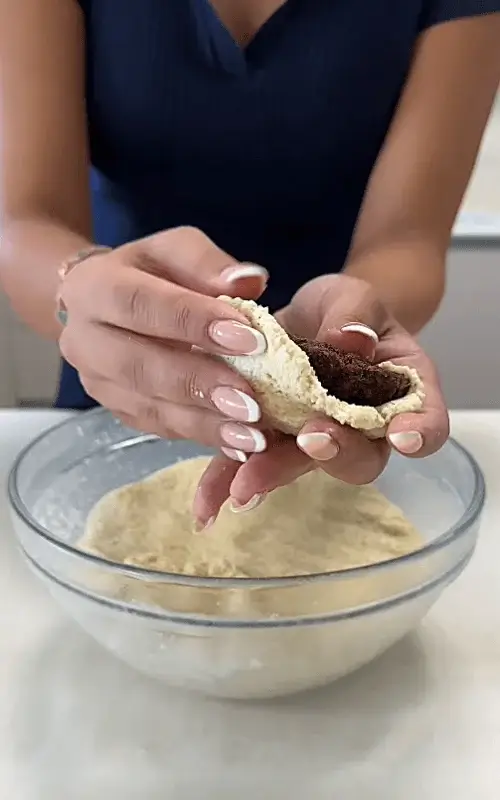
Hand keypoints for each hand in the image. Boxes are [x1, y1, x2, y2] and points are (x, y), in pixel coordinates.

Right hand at [59, 227, 271, 453]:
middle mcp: (84, 340)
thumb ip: (208, 263)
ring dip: (205, 423)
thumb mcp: (174, 251)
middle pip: (139, 366)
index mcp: (93, 287)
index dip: (194, 322)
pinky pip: (158, 427)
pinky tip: (239, 443)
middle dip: (199, 385)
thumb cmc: (149, 273)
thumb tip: (249, 282)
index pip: (140, 305)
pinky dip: (201, 435)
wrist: (104, 305)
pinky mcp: (116, 410)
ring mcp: (96, 382)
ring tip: (253, 434)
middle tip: (252, 401)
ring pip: (149, 406)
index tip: (251, 339)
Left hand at [194, 274, 448, 526]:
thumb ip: (355, 314)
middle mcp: (361, 428)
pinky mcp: (269, 439)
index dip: (420, 434)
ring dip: (273, 473)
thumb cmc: (345, 311)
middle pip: (360, 455)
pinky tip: (205, 503)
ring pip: (300, 464)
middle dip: (335, 452)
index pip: (425, 421)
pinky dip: (226, 480)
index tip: (403, 436)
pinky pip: (250, 463)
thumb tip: (351, 338)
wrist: (307, 321)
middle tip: (311, 442)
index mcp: (400, 393)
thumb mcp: (353, 297)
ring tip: (244, 486)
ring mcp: (314, 439)